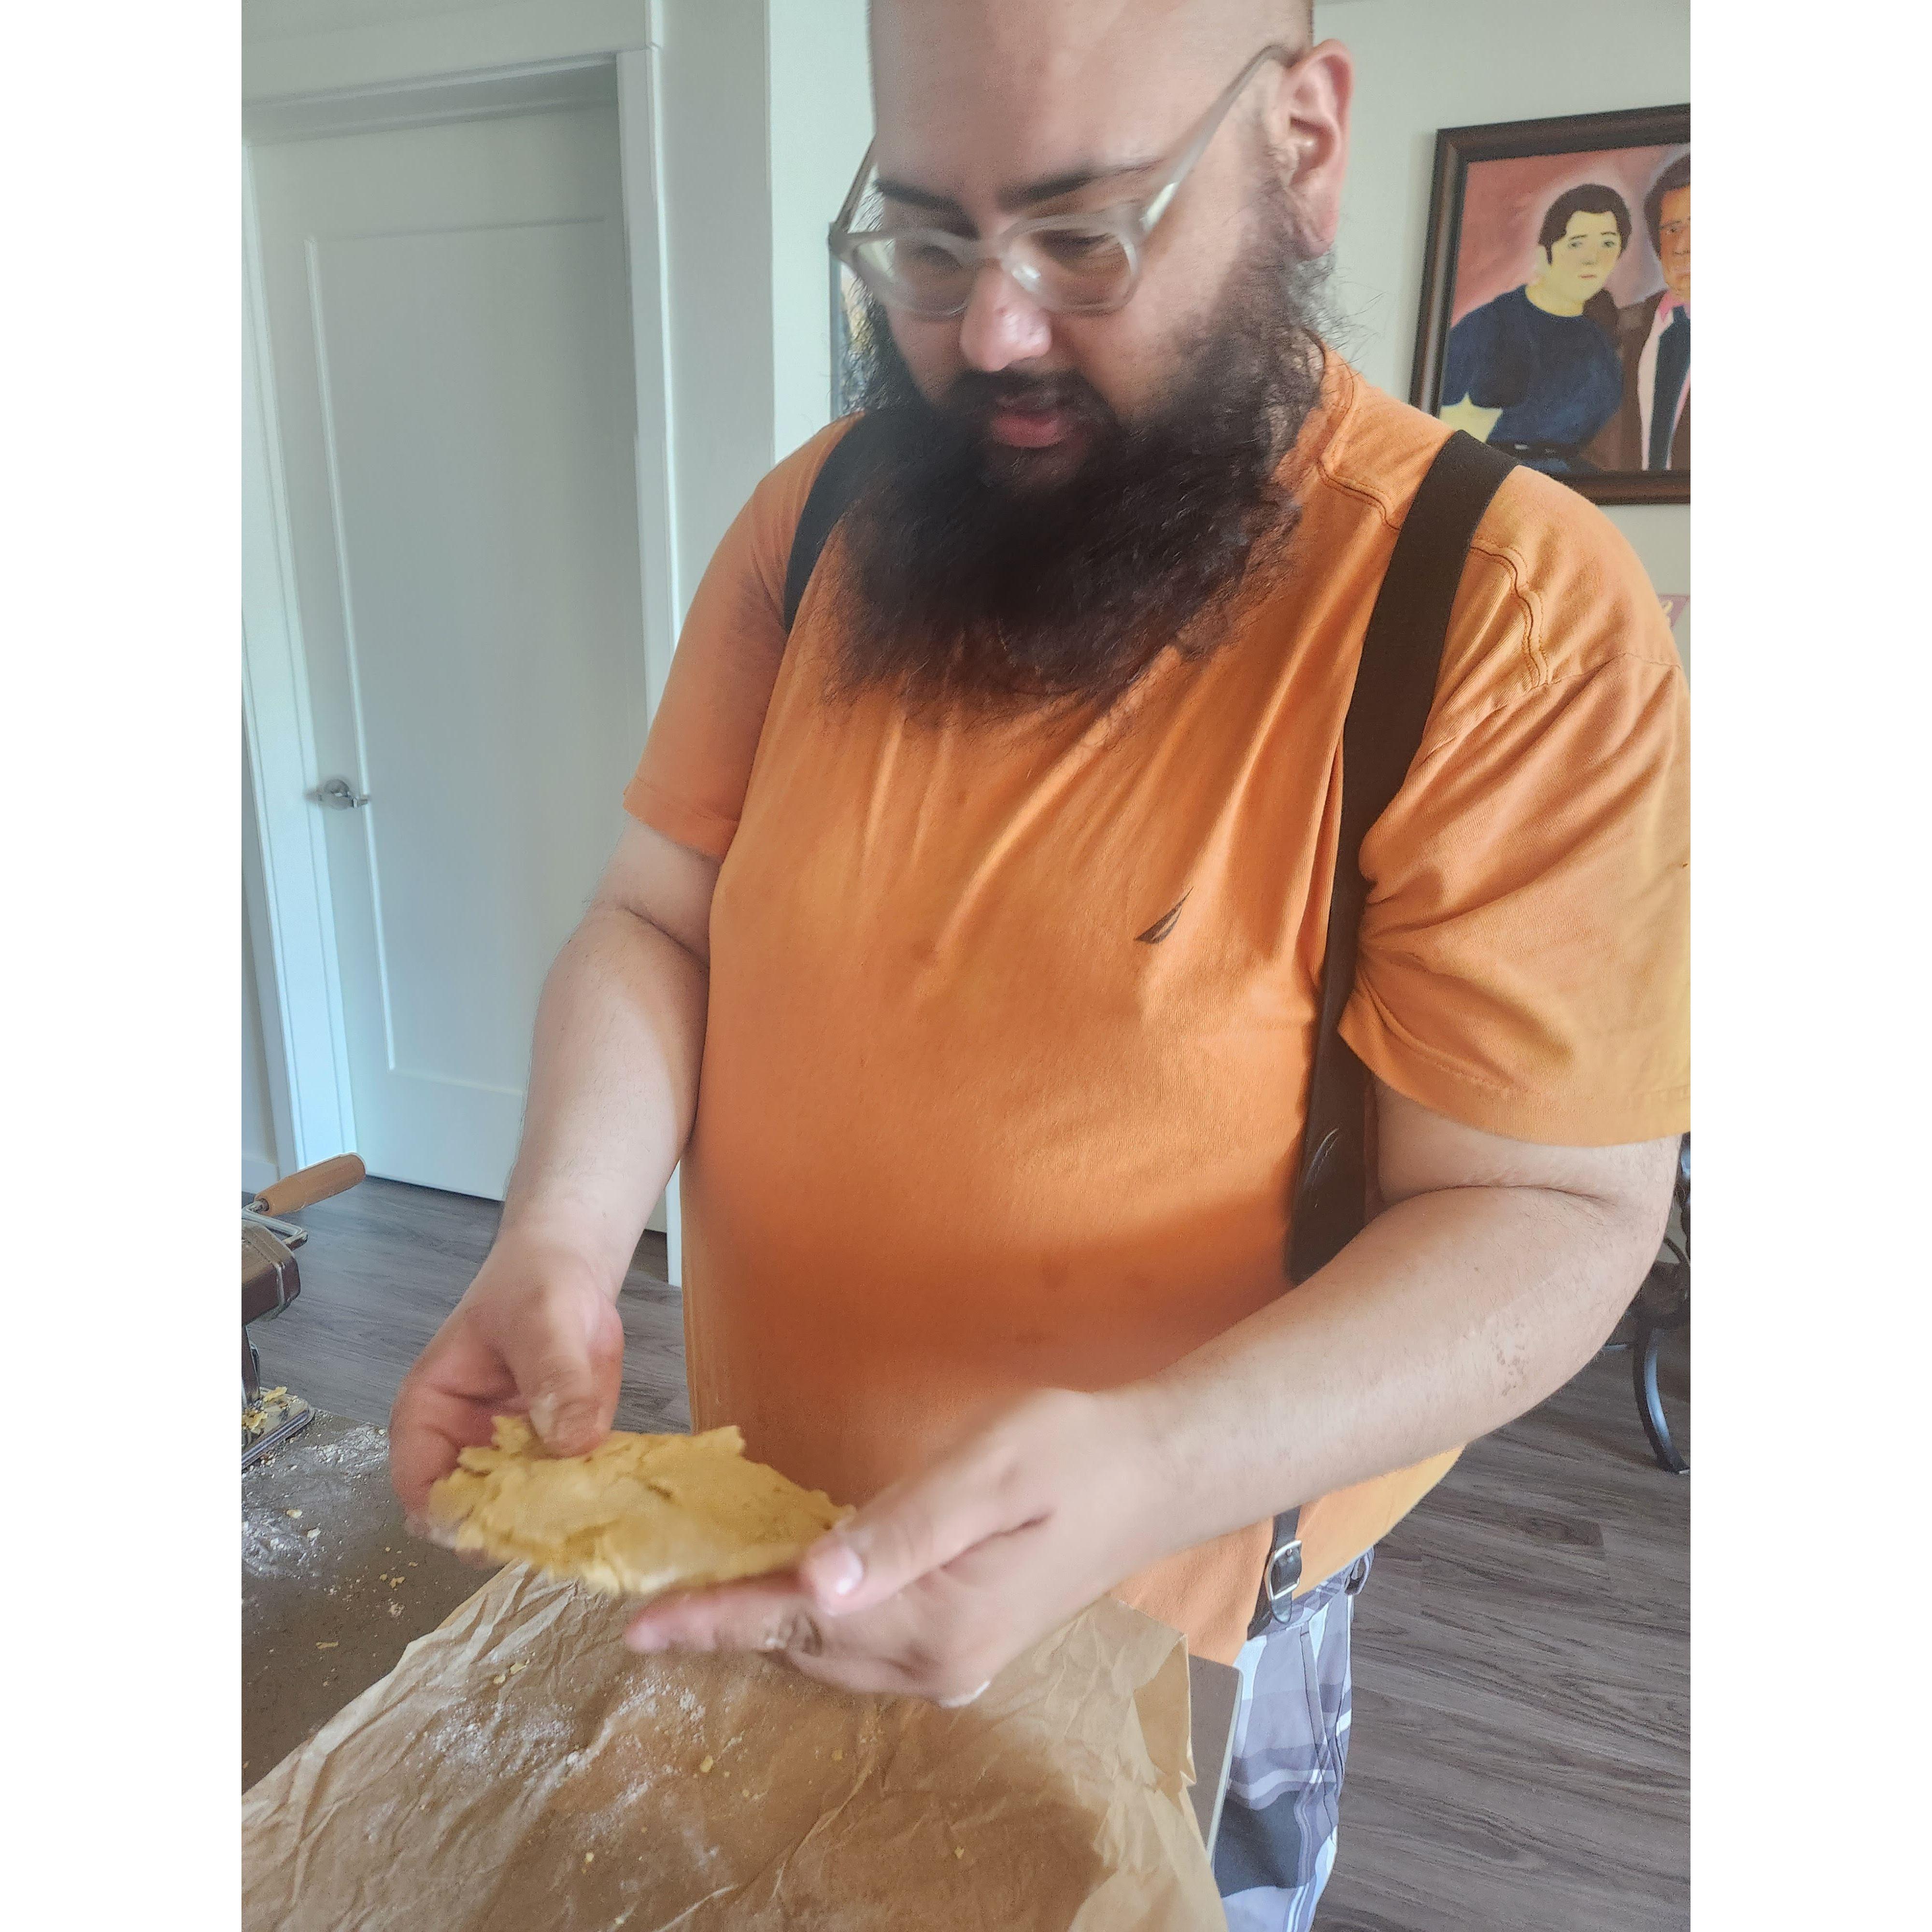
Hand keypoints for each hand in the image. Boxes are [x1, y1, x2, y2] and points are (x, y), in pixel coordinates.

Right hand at [389, 1229, 626, 1521]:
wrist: (570, 1269)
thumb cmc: (534, 1286)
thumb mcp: (542, 1319)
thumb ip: (555, 1375)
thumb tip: (572, 1442)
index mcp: (430, 1414)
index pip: (419, 1486)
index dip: (451, 1518)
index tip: (500, 1532)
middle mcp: (463, 1446)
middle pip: (472, 1512)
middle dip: (512, 1529)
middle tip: (560, 1531)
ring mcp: (511, 1456)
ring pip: (522, 1512)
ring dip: (555, 1522)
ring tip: (595, 1522)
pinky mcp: (555, 1454)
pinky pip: (566, 1492)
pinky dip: (588, 1500)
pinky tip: (617, 1499)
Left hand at [621, 1387, 1177, 1703]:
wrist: (1152, 1476)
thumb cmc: (1072, 1454)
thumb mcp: (986, 1472)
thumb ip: (901, 1527)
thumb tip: (815, 1578)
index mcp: (936, 1621)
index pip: (797, 1622)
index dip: (714, 1619)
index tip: (640, 1625)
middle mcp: (938, 1662)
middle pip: (804, 1647)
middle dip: (729, 1624)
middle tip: (655, 1595)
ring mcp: (953, 1662)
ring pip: (829, 1652)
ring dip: (768, 1625)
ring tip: (701, 1594)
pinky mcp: (962, 1643)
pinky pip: (862, 1644)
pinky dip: (815, 1622)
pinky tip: (792, 1588)